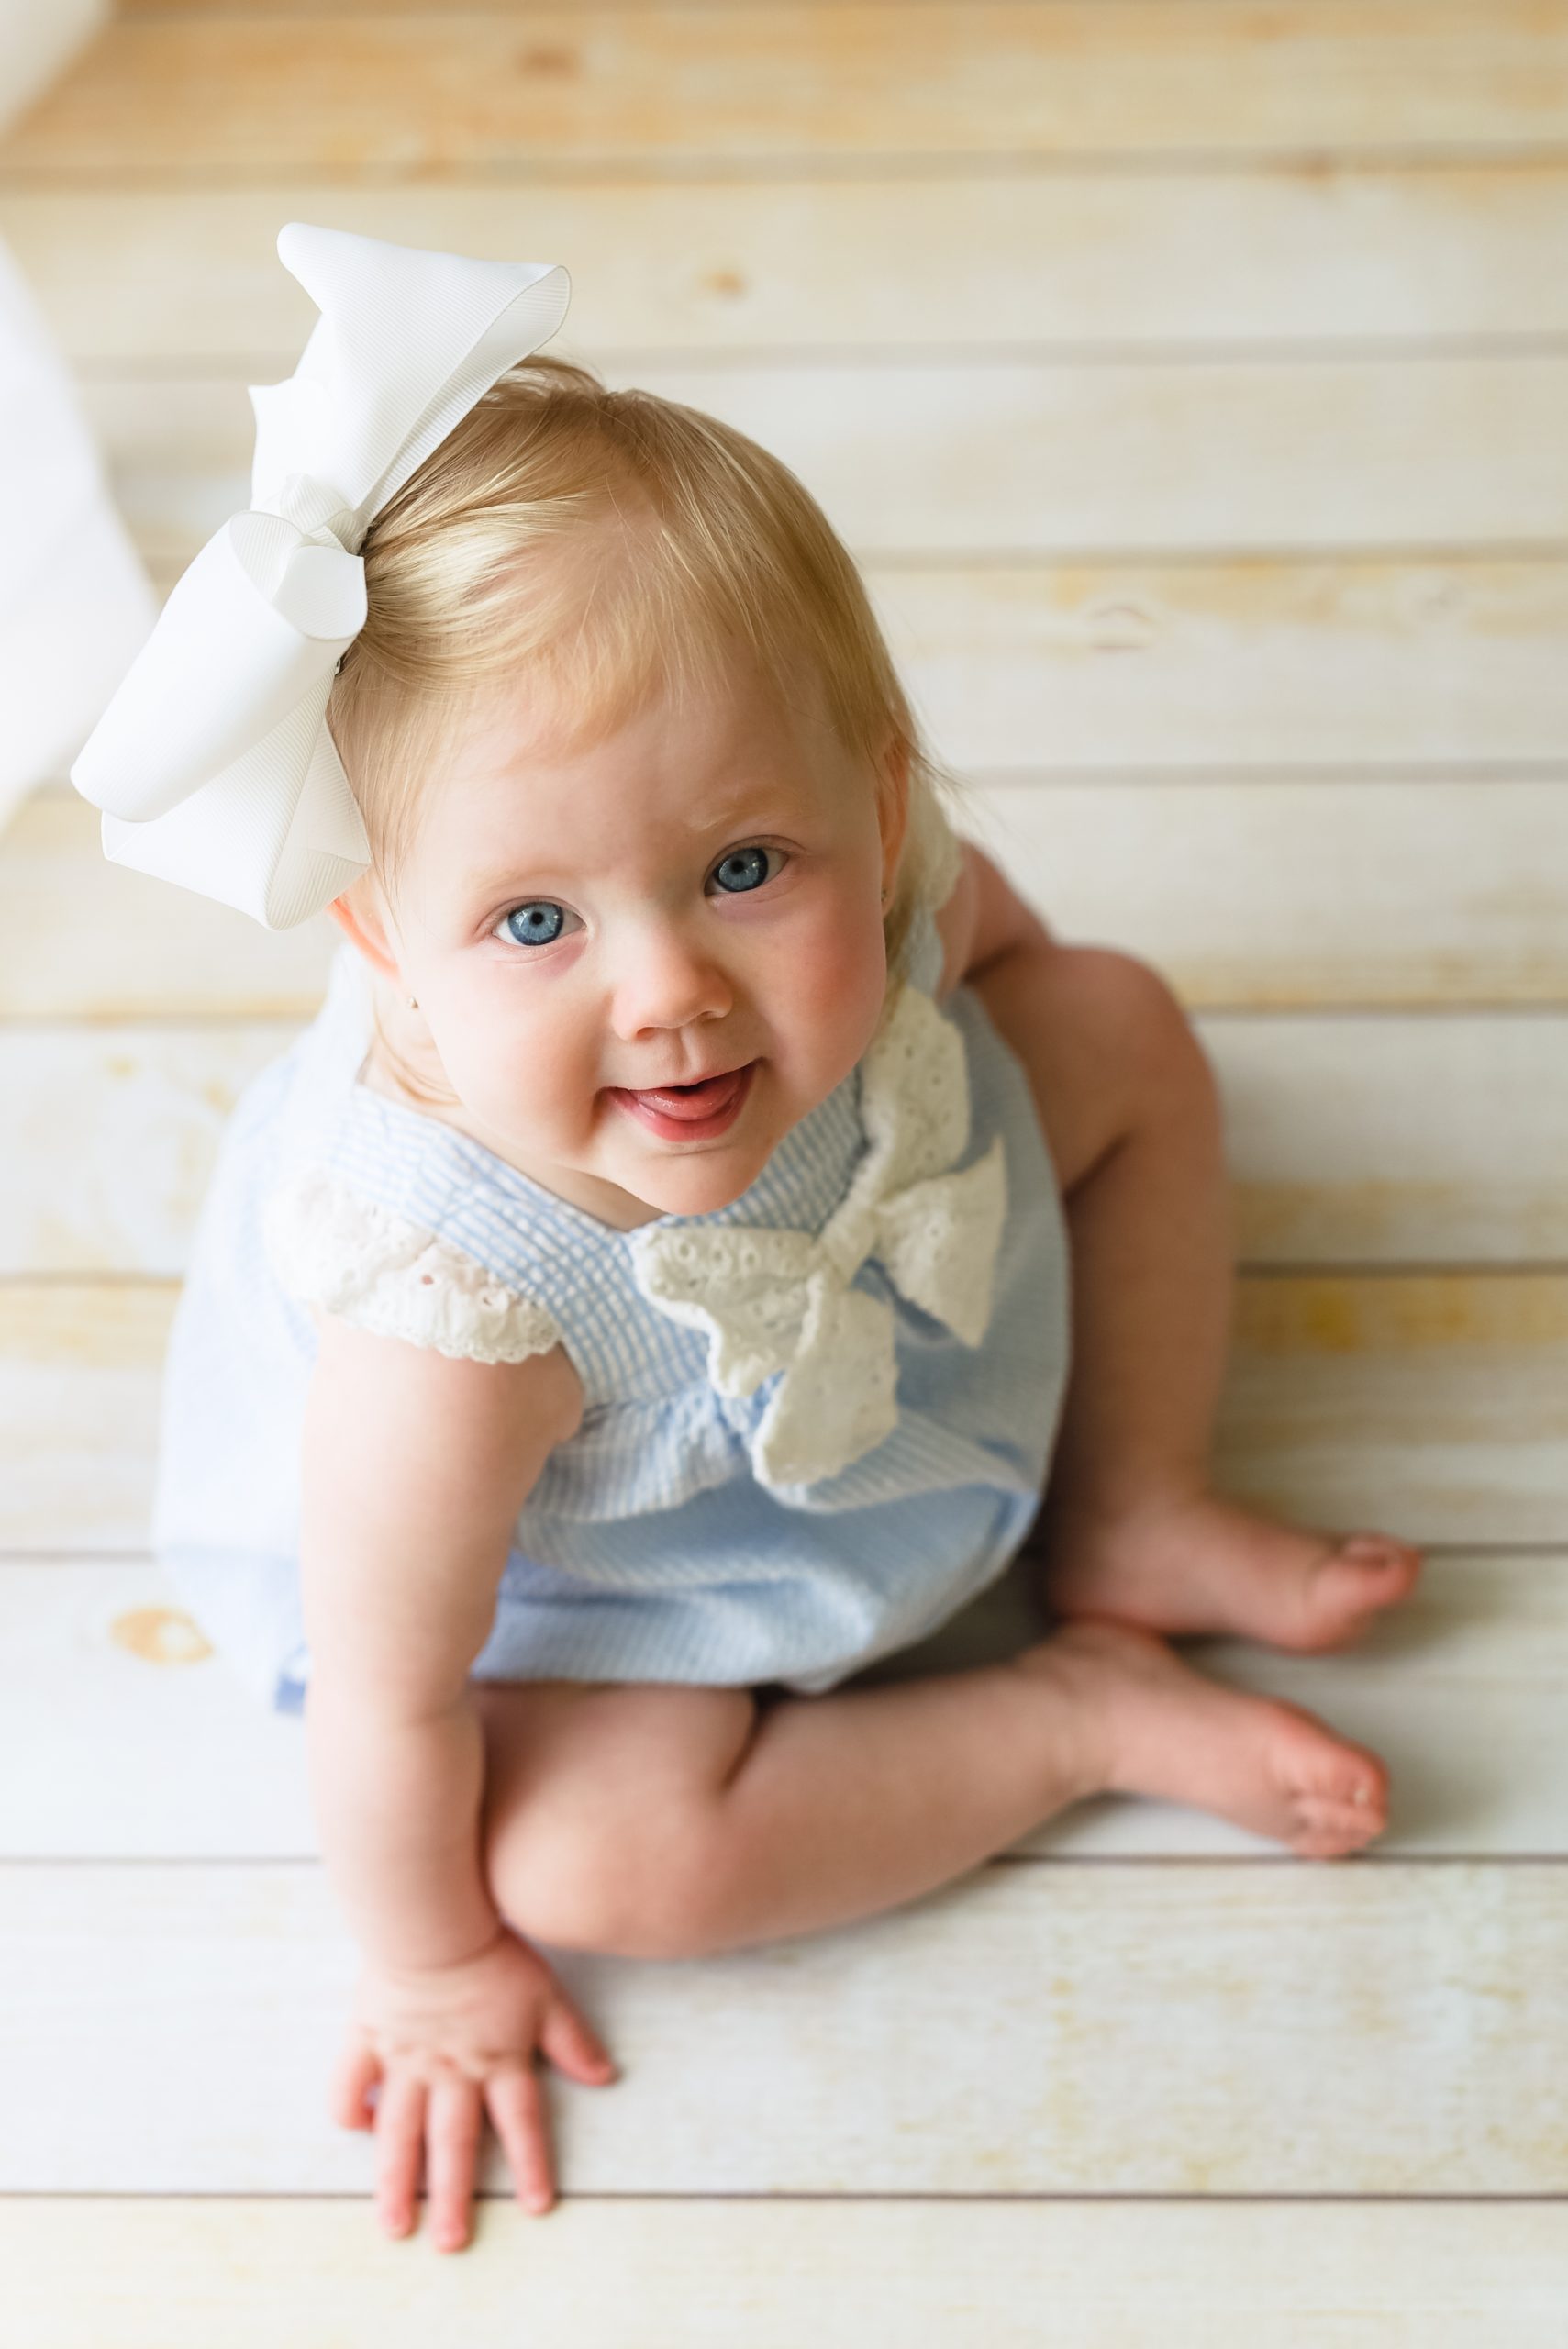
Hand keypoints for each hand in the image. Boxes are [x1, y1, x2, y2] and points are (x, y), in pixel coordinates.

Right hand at [330, 1923, 618, 2251]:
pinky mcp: (367, 2040)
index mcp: (497, 2061)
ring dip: (397, 2183)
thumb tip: (607, 2076)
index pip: (521, 2123)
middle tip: (448, 2245)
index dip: (531, 2164)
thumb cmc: (492, 1952)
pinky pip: (351, 2089)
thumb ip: (572, 2040)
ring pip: (399, 2135)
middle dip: (454, 2198)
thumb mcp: (545, 1994)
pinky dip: (352, 2113)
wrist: (432, 1921)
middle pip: (455, 2145)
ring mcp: (405, 2061)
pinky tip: (359, 2132)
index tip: (536, 2207)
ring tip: (394, 2226)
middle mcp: (451, 2073)